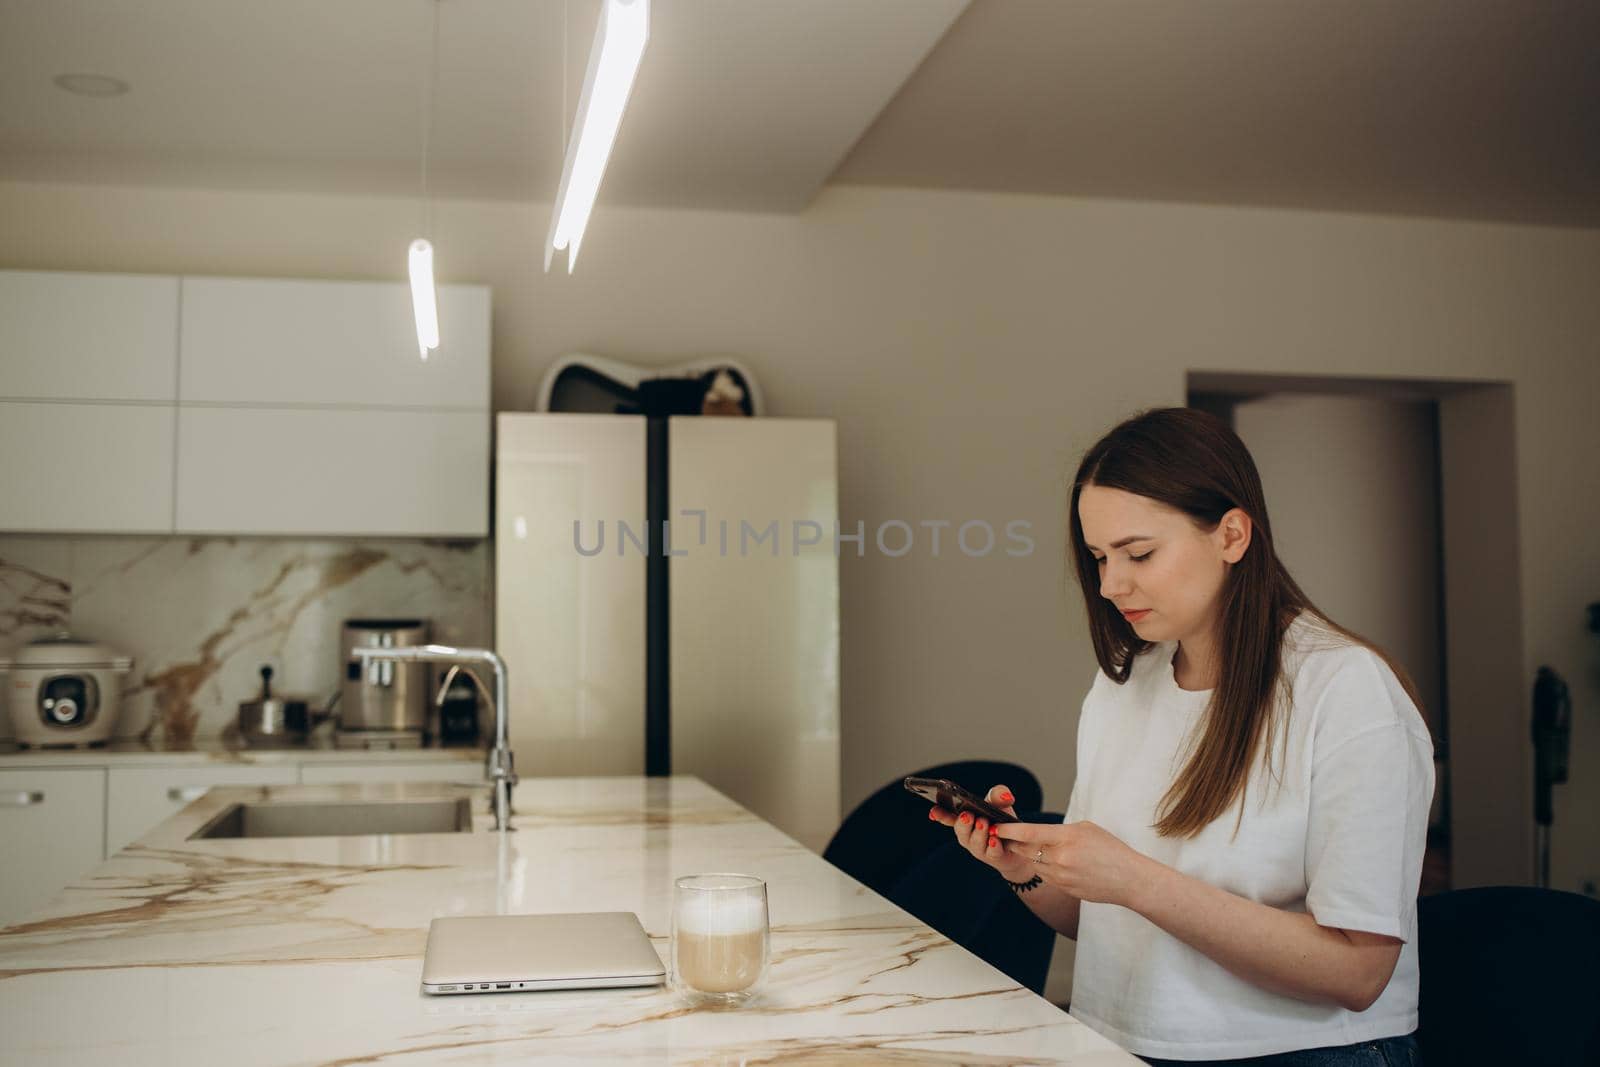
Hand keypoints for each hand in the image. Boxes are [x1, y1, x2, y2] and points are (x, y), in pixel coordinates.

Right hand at [927, 784, 1036, 882]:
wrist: (1019, 844)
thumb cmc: (1003, 820)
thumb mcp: (999, 804)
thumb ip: (998, 795)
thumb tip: (1003, 794)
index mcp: (965, 819)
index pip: (948, 817)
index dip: (940, 814)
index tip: (934, 810)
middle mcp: (968, 835)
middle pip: (960, 830)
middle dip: (962, 823)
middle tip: (967, 815)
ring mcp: (979, 847)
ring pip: (974, 842)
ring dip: (978, 833)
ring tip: (982, 823)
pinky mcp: (994, 857)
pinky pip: (992, 853)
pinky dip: (992, 846)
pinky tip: (994, 840)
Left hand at [990, 819, 1151, 906]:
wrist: (1129, 880)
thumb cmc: (1111, 849)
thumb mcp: (1087, 829)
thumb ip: (1060, 830)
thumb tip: (1040, 833)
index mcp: (1066, 838)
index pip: (1028, 833)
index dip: (1009, 829)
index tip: (996, 824)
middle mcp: (1060, 858)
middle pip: (1025, 849)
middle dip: (1013, 842)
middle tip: (1003, 834)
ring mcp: (1061, 876)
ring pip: (1033, 863)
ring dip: (1029, 855)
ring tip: (1030, 846)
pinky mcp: (1063, 888)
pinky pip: (1046, 876)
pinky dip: (1044, 867)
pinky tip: (1052, 862)